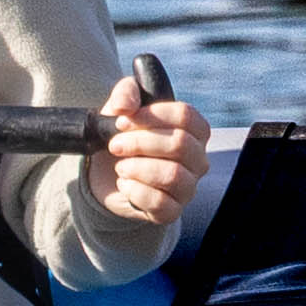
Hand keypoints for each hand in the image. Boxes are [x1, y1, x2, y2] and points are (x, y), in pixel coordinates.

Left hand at [90, 63, 205, 231]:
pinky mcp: (172, 211)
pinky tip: (125, 184)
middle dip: (139, 142)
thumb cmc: (125, 135)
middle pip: (180, 144)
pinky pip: (160, 203)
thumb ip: (125, 94)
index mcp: (194, 130)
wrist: (108, 174)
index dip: (152, 115)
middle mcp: (198, 159)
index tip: (122, 120)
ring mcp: (188, 187)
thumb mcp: (122, 108)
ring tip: (120, 166)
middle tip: (115, 145)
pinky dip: (135, 191)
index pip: (186, 116)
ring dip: (137, 168)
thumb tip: (124, 106)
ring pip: (173, 175)